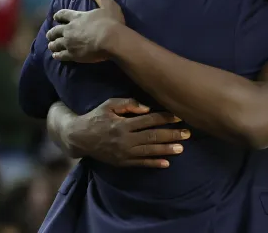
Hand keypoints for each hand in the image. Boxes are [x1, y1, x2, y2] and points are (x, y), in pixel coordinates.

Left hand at [46, 0, 125, 61]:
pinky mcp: (72, 54)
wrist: (111, 40)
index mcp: (77, 17)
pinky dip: (57, 55)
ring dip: (52, 44)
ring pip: (55, 44)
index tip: (55, 18)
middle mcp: (69, 29)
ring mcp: (69, 43)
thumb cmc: (111, 22)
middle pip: (55, 30)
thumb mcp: (108, 5)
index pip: (63, 14)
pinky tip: (55, 56)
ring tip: (51, 46)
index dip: (58, 16)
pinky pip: (61, 55)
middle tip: (49, 35)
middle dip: (52, 33)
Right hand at [64, 98, 189, 167]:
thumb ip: (128, 103)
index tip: (179, 116)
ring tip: (181, 148)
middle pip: (152, 137)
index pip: (149, 120)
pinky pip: (140, 164)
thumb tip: (147, 108)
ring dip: (166, 150)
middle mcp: (125, 139)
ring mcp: (124, 153)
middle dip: (171, 135)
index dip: (165, 118)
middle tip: (187, 133)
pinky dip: (154, 164)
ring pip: (149, 151)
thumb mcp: (109, 104)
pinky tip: (166, 163)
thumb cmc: (96, 117)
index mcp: (123, 124)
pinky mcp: (122, 162)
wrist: (79, 138)